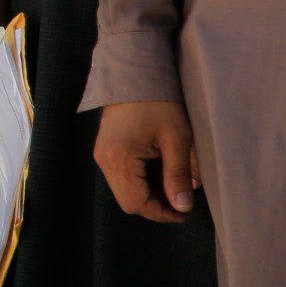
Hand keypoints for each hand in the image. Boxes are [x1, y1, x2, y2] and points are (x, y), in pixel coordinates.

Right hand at [94, 99, 199, 223]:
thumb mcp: (177, 139)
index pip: (137, 203)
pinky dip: (140, 180)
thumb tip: (182, 206)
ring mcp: (101, 154)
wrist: (135, 73)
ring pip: (124, 190)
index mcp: (120, 159)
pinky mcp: (105, 148)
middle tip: (180, 197)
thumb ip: (178, 175)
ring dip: (148, 192)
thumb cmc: (159, 102)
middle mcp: (104, 160)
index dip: (161, 213)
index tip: (184, 211)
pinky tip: (158, 168)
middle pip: (128, 201)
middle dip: (155, 204)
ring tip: (172, 180)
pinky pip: (121, 176)